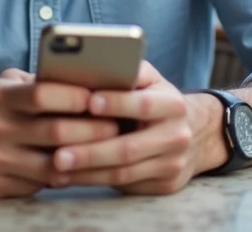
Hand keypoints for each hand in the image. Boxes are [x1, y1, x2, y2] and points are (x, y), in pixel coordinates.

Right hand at [0, 68, 119, 198]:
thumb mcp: (9, 85)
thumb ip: (42, 83)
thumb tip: (91, 82)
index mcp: (0, 97)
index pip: (42, 93)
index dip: (75, 96)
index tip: (101, 96)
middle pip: (55, 132)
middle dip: (93, 130)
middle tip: (118, 127)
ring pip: (51, 166)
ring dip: (84, 159)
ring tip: (107, 151)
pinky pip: (38, 186)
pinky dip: (62, 178)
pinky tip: (79, 169)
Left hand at [48, 61, 209, 194]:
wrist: (195, 133)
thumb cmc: (156, 99)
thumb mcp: (150, 80)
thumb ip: (128, 72)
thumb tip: (90, 65)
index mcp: (173, 104)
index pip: (144, 104)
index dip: (117, 103)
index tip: (88, 102)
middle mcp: (177, 136)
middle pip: (129, 148)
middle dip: (91, 152)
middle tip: (58, 155)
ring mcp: (172, 164)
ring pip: (124, 173)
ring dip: (87, 173)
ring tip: (56, 169)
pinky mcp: (164, 185)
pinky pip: (124, 186)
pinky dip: (93, 182)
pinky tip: (70, 177)